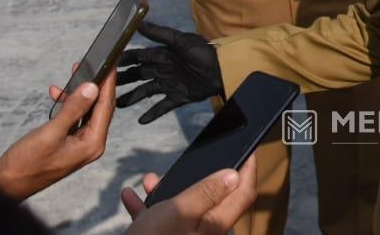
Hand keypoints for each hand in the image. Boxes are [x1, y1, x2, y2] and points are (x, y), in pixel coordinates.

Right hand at [0, 67, 117, 200]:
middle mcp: (90, 145)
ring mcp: (80, 144)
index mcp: (92, 144)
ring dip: (79, 93)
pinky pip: (74, 118)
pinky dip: (67, 105)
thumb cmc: (26, 164)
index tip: (110, 64)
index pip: (106, 107)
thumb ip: (73, 109)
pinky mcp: (68, 143)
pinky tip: (57, 94)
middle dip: (96, 85)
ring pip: (87, 111)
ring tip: (74, 73)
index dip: (108, 83)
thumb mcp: (50, 133)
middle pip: (100, 108)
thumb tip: (92, 88)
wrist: (7, 184)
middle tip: (93, 64)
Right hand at [117, 21, 224, 123]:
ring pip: (146, 92)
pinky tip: (141, 120)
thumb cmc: (203, 52)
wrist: (222, 70)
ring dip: (133, 98)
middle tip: (107, 87)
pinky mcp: (178, 97)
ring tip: (118, 105)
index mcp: (163, 55)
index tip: (109, 65)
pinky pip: (162, 106)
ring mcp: (170, 84)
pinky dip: (152, 113)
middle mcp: (163, 69)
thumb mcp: (181, 41)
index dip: (125, 61)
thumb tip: (139, 23)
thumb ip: (160, 33)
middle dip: (124, 80)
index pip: (139, 57)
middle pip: (139, 75)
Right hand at [121, 155, 257, 234]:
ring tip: (151, 180)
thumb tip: (235, 176)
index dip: (248, 171)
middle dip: (198, 178)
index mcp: (215, 224)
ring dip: (166, 191)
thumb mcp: (180, 210)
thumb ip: (207, 192)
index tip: (249, 151)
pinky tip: (131, 196)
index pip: (243, 194)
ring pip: (182, 207)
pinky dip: (148, 207)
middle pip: (212, 198)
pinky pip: (160, 220)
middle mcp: (205, 233)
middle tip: (189, 163)